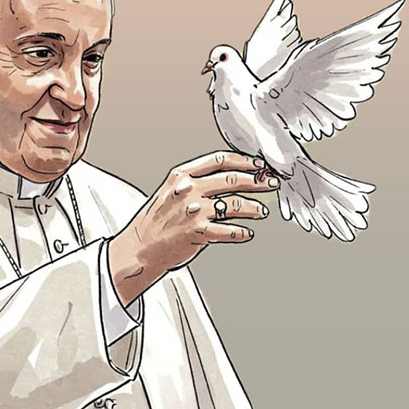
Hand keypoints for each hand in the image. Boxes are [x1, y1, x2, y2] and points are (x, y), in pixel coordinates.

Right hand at [108, 151, 277, 304]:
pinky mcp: (199, 233)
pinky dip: (243, 232)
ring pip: (235, 204)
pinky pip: (230, 231)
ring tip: (261, 211)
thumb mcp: (168, 191)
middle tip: (270, 184)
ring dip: (254, 208)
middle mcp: (188, 190)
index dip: (243, 161)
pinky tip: (248, 233)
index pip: (219, 160)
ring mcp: (194, 212)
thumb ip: (193, 182)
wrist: (138, 248)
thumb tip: (225, 179)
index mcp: (181, 176)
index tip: (257, 164)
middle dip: (257, 181)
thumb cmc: (154, 222)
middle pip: (233, 179)